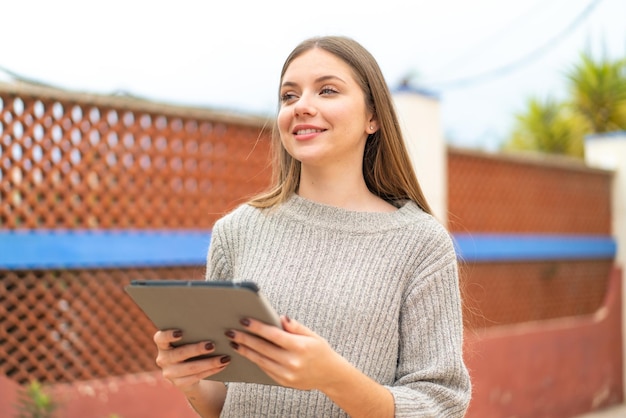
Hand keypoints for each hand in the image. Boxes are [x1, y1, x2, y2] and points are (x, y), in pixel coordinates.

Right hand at [153, 329, 230, 392]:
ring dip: (210, 362)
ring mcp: (169, 373)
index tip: (180, 332)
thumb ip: (192, 332)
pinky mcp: (179, 383)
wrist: (187, 371)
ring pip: (191, 368)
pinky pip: (197, 377)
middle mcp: (163, 358)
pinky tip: (222, 365)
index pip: (160, 338)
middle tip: (212, 345)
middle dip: (197, 349)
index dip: (168, 335)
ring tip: (224, 358)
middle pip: (180, 353)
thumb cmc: (189, 346)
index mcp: (162, 344)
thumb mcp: (187, 339)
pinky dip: (212, 370)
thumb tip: (212, 322)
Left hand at [225, 316, 343, 390]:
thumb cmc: (321, 351)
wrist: (330, 375)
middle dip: (245, 339)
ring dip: (245, 351)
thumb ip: (295, 326)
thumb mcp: (312, 335)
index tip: (244, 320)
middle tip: (231, 331)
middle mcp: (292, 362)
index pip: (273, 335)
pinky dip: (255, 360)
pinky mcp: (284, 382)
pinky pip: (265, 369)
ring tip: (234, 342)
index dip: (257, 327)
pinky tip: (247, 352)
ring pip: (260, 360)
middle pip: (263, 348)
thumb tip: (280, 317)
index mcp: (300, 347)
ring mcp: (287, 374)